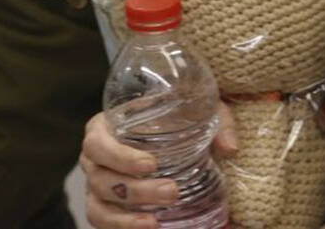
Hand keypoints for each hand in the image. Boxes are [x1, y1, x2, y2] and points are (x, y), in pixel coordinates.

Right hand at [80, 103, 238, 228]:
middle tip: (171, 192)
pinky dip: (120, 227)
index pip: (98, 143)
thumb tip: (231, 147)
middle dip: (136, 190)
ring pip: (99, 206)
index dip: (120, 156)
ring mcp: (95, 184)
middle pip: (101, 179)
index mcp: (104, 127)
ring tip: (155, 222)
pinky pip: (101, 221)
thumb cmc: (174, 115)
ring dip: (126, 218)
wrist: (165, 128)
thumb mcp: (196, 108)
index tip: (150, 164)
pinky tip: (147, 227)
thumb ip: (217, 122)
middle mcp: (93, 158)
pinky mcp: (101, 205)